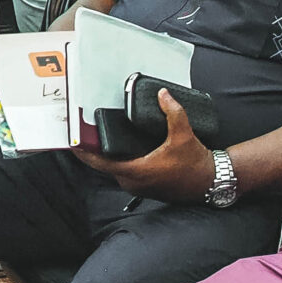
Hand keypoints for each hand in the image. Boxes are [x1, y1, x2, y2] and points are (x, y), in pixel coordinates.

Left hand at [73, 88, 215, 200]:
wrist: (209, 182)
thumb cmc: (195, 164)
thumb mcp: (184, 135)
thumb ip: (172, 113)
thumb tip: (163, 95)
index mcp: (136, 171)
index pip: (100, 163)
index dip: (84, 152)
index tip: (72, 143)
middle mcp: (133, 182)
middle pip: (105, 165)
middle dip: (96, 150)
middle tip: (87, 133)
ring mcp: (138, 186)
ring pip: (116, 169)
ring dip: (109, 156)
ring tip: (101, 138)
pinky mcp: (145, 187)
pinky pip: (125, 173)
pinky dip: (121, 161)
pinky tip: (122, 149)